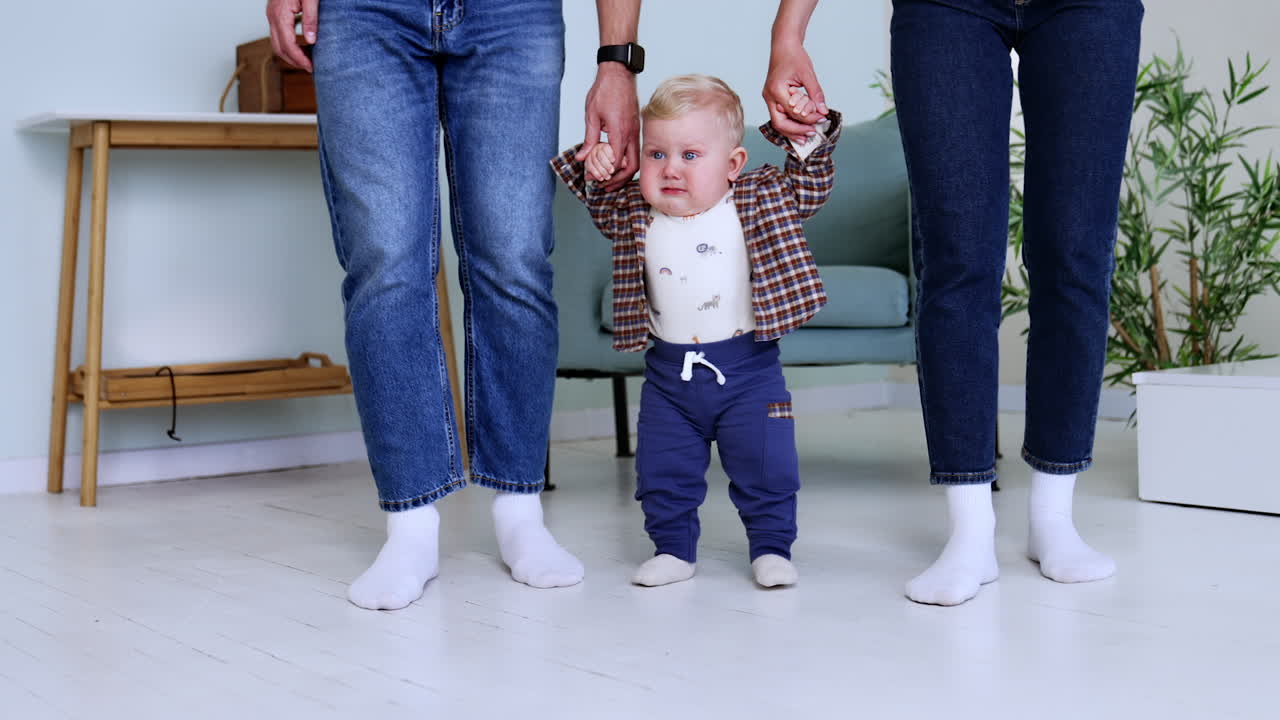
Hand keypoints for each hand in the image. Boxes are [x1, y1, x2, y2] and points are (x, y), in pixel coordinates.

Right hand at [267, 0, 317, 71]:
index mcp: (280, 14)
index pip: (287, 44)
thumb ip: (311, 19)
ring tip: (307, 61)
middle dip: (293, 61)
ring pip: (276, 43)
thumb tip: (311, 41)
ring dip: (290, 55)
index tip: (311, 67)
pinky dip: (288, 45)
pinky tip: (302, 48)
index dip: (299, 59)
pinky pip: (278, 35)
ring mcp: (271, 15)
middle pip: (278, 48)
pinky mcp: (275, 13)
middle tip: (310, 68)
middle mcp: (272, 16)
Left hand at [577, 64, 639, 190]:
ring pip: (636, 160)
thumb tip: (582, 157)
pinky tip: (617, 163)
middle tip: (605, 187)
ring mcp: (636, 131)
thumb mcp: (591, 115)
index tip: (593, 178)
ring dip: (624, 172)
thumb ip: (589, 139)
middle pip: (631, 166)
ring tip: (610, 179)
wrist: (618, 73)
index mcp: (620, 132)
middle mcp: (632, 133)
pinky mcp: (636, 127)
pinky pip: (635, 150)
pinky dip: (627, 161)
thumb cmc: (606, 90)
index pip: (616, 163)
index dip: (605, 175)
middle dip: (619, 180)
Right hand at [763, 42, 827, 142]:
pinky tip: (801, 126)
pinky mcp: (773, 98)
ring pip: (779, 122)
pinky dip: (791, 122)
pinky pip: (780, 115)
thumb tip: (823, 111)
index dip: (808, 119)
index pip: (793, 113)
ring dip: (793, 130)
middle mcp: (769, 96)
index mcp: (776, 90)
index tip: (822, 119)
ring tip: (807, 135)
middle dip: (796, 132)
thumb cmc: (794, 56)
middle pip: (780, 123)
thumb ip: (815, 94)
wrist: (783, 44)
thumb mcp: (808, 74)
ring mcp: (769, 98)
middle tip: (812, 134)